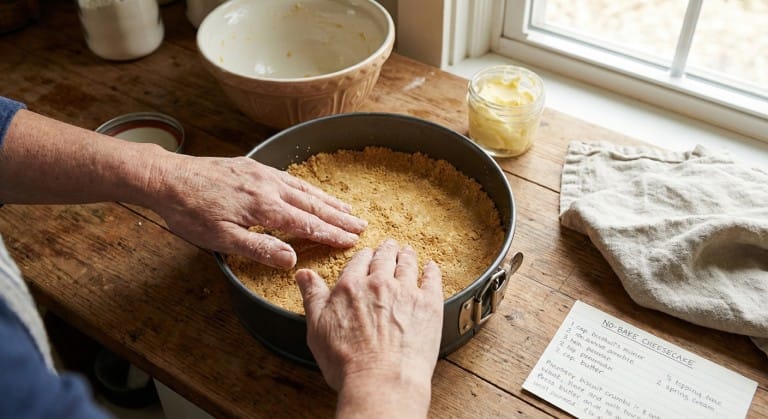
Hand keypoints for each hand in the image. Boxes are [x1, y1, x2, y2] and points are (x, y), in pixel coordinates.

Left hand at [148, 155, 366, 268]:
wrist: (166, 178)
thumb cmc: (190, 212)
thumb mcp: (221, 239)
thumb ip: (259, 248)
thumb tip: (292, 260)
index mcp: (263, 207)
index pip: (306, 224)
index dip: (331, 234)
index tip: (351, 241)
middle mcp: (268, 186)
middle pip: (312, 204)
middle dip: (339, 217)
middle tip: (362, 226)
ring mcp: (262, 173)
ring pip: (303, 189)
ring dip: (328, 201)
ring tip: (348, 209)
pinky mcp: (253, 166)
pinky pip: (290, 178)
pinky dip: (308, 187)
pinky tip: (313, 192)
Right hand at [296, 239, 442, 417]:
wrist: (380, 380)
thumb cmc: (347, 362)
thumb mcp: (317, 327)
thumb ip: (313, 296)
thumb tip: (303, 274)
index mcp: (351, 286)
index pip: (359, 261)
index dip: (364, 256)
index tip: (367, 255)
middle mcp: (379, 283)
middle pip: (384, 258)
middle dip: (386, 250)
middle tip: (389, 246)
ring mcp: (406, 292)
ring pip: (408, 264)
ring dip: (407, 255)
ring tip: (408, 252)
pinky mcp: (429, 304)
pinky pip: (432, 279)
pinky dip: (431, 270)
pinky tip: (431, 268)